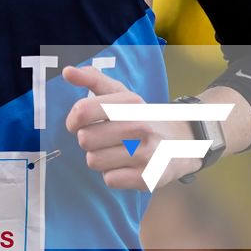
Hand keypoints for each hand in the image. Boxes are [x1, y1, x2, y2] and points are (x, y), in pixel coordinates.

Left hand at [63, 65, 200, 191]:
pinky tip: (126, 166)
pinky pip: (109, 179)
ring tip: (117, 152)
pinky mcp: (147, 178)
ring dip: (100, 159)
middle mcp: (139, 127)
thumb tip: (68, 72)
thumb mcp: (122, 95)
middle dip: (90, 140)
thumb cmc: (142, 118)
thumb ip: (93, 80)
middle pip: (84, 139)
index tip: (81, 123)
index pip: (82, 111)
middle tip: (107, 138)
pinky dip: (114, 175)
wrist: (182, 142)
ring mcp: (144, 154)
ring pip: (94, 161)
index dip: (74, 120)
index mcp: (130, 103)